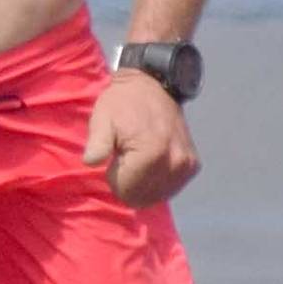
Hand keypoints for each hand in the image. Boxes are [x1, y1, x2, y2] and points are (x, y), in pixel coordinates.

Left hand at [82, 69, 200, 206]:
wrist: (154, 86)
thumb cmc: (121, 103)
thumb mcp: (102, 119)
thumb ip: (97, 143)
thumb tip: (90, 162)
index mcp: (151, 154)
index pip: (126, 191)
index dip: (113, 178)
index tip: (114, 157)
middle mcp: (174, 164)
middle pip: (142, 198)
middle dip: (128, 182)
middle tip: (124, 157)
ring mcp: (186, 166)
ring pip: (157, 196)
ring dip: (142, 183)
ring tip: (137, 157)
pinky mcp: (193, 165)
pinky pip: (169, 188)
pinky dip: (156, 181)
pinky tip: (149, 162)